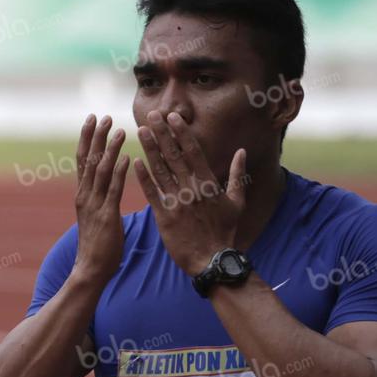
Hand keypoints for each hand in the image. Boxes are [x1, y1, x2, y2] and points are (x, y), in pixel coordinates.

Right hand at [72, 114, 129, 284]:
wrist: (90, 270)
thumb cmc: (97, 246)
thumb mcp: (95, 217)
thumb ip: (99, 200)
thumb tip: (107, 188)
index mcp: (82, 194)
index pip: (82, 160)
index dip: (87, 138)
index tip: (92, 119)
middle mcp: (85, 196)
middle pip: (88, 159)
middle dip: (96, 136)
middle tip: (104, 116)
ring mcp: (94, 205)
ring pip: (100, 170)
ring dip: (110, 149)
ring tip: (119, 130)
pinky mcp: (106, 216)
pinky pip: (113, 189)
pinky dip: (120, 172)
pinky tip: (128, 158)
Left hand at [134, 110, 246, 276]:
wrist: (211, 260)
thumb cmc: (225, 231)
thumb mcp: (237, 202)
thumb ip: (238, 175)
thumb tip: (242, 151)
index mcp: (209, 183)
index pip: (193, 152)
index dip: (181, 133)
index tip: (172, 117)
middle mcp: (192, 189)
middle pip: (174, 156)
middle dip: (162, 134)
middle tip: (151, 115)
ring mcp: (177, 202)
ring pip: (160, 170)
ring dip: (150, 149)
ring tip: (141, 131)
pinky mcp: (164, 216)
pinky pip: (152, 193)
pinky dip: (143, 178)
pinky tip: (135, 162)